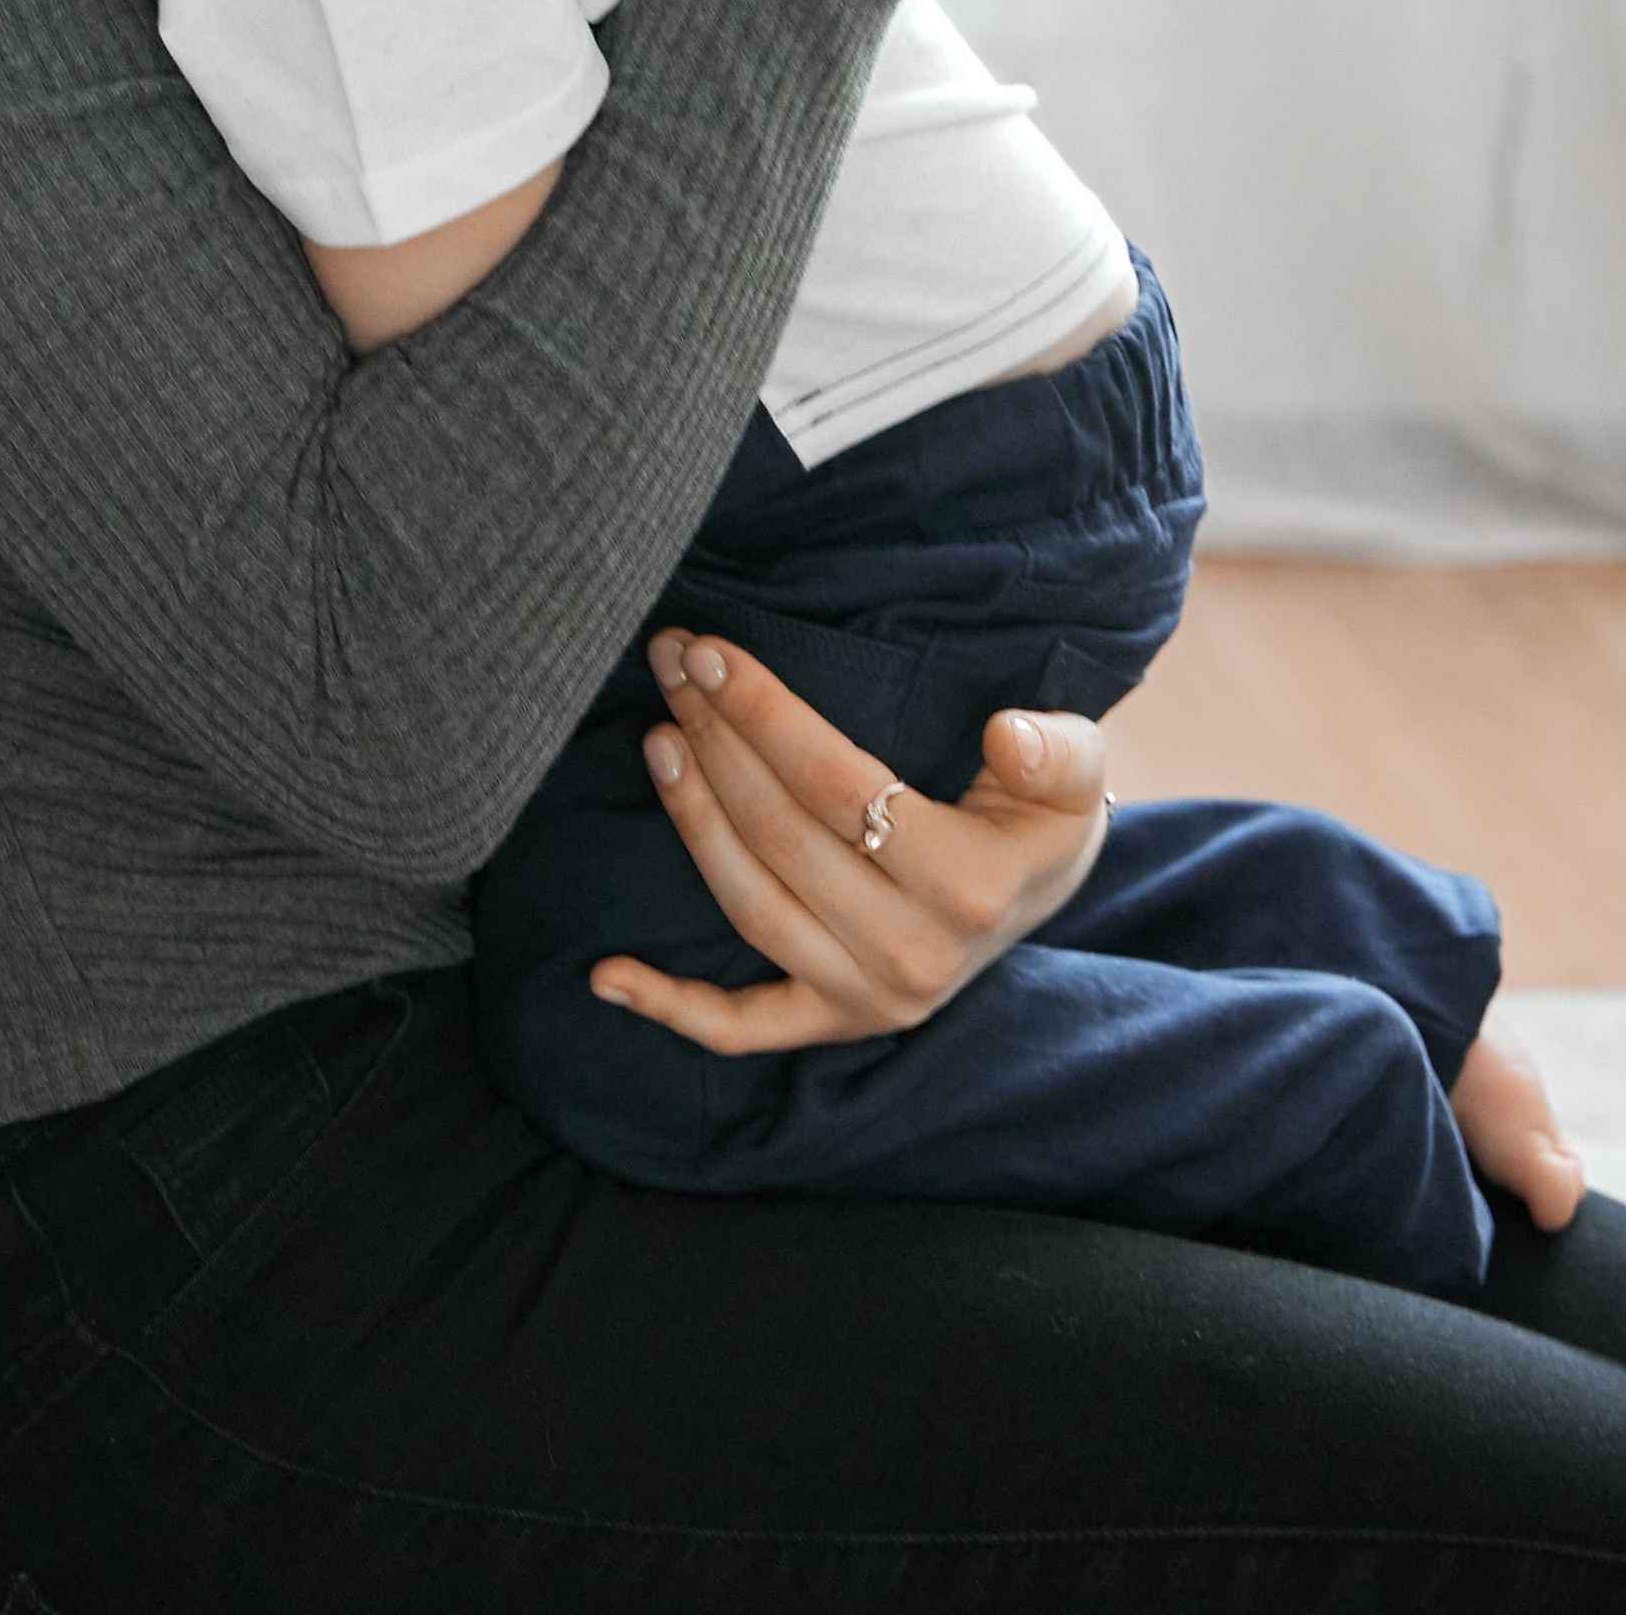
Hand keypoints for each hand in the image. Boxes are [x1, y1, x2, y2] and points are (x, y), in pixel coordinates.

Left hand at [588, 629, 1112, 1053]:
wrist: (1040, 890)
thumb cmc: (1039, 810)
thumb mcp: (1075, 768)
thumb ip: (1055, 749)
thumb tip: (1006, 735)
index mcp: (970, 887)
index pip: (837, 787)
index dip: (766, 715)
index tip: (712, 652)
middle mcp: (913, 955)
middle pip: (781, 835)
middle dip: (715, 739)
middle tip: (670, 664)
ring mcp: (868, 999)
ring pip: (750, 906)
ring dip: (691, 819)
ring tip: (656, 737)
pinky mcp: (834, 1023)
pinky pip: (743, 1028)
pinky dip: (671, 1009)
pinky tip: (605, 976)